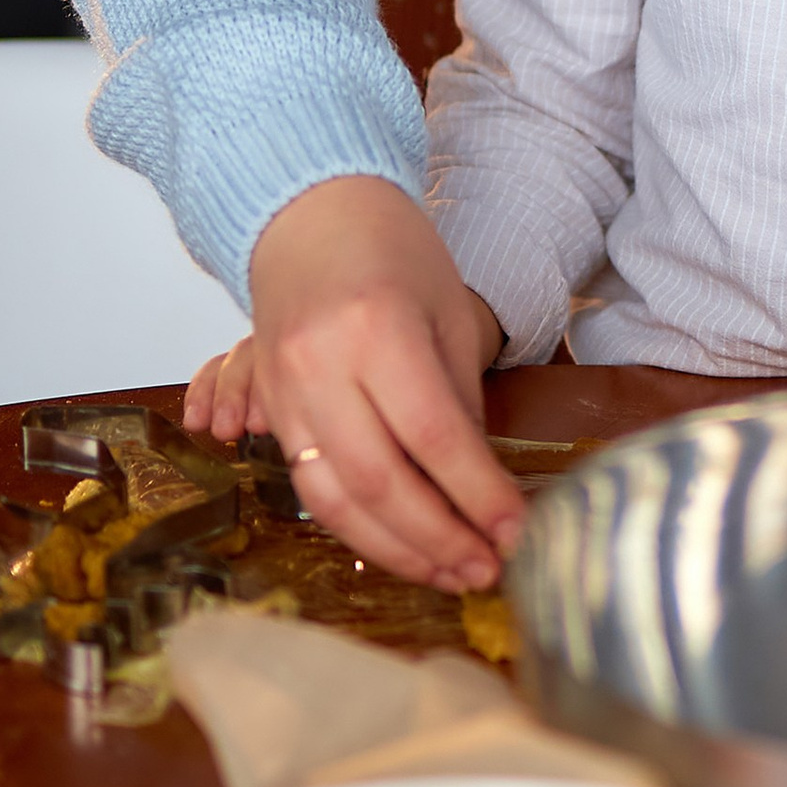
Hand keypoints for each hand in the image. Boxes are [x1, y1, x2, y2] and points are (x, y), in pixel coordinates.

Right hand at [220, 176, 519, 590]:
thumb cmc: (391, 249)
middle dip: (439, 538)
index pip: (433, 437)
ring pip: (334, 500)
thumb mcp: (446, 311)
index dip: (478, 495)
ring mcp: (284, 394)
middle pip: (379, 481)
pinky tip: (400, 545)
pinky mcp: (269, 413)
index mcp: (375, 331)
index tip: (517, 531)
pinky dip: (357, 526)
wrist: (306, 213)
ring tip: (449, 574)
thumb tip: (482, 491)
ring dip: (395, 550)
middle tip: (487, 569)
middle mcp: (319, 368)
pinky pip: (310, 487)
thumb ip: (459, 402)